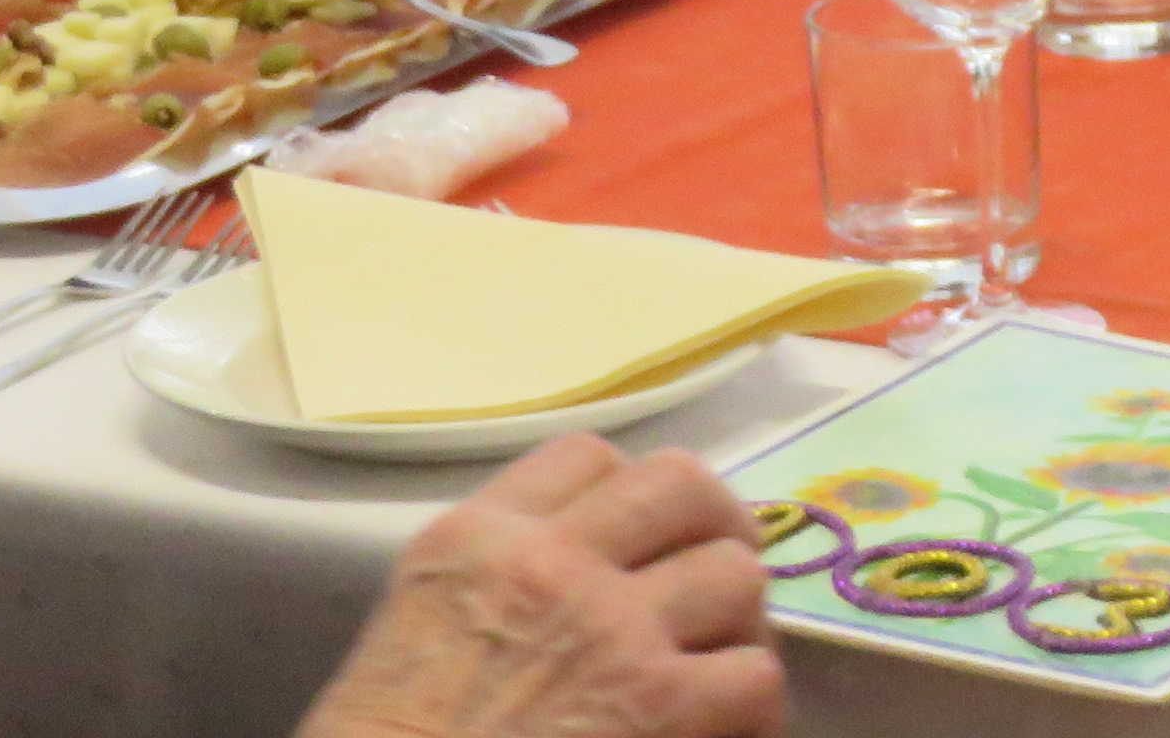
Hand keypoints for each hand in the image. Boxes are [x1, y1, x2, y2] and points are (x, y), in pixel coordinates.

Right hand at [297, 435, 780, 737]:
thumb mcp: (412, 632)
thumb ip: (494, 583)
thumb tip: (579, 574)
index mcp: (475, 540)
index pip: (587, 458)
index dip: (629, 490)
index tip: (640, 533)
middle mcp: (552, 563)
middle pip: (680, 484)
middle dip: (714, 523)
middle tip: (715, 572)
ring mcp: (615, 630)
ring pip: (735, 574)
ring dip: (738, 620)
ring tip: (722, 659)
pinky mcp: (662, 704)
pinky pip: (757, 674)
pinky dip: (752, 706)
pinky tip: (727, 727)